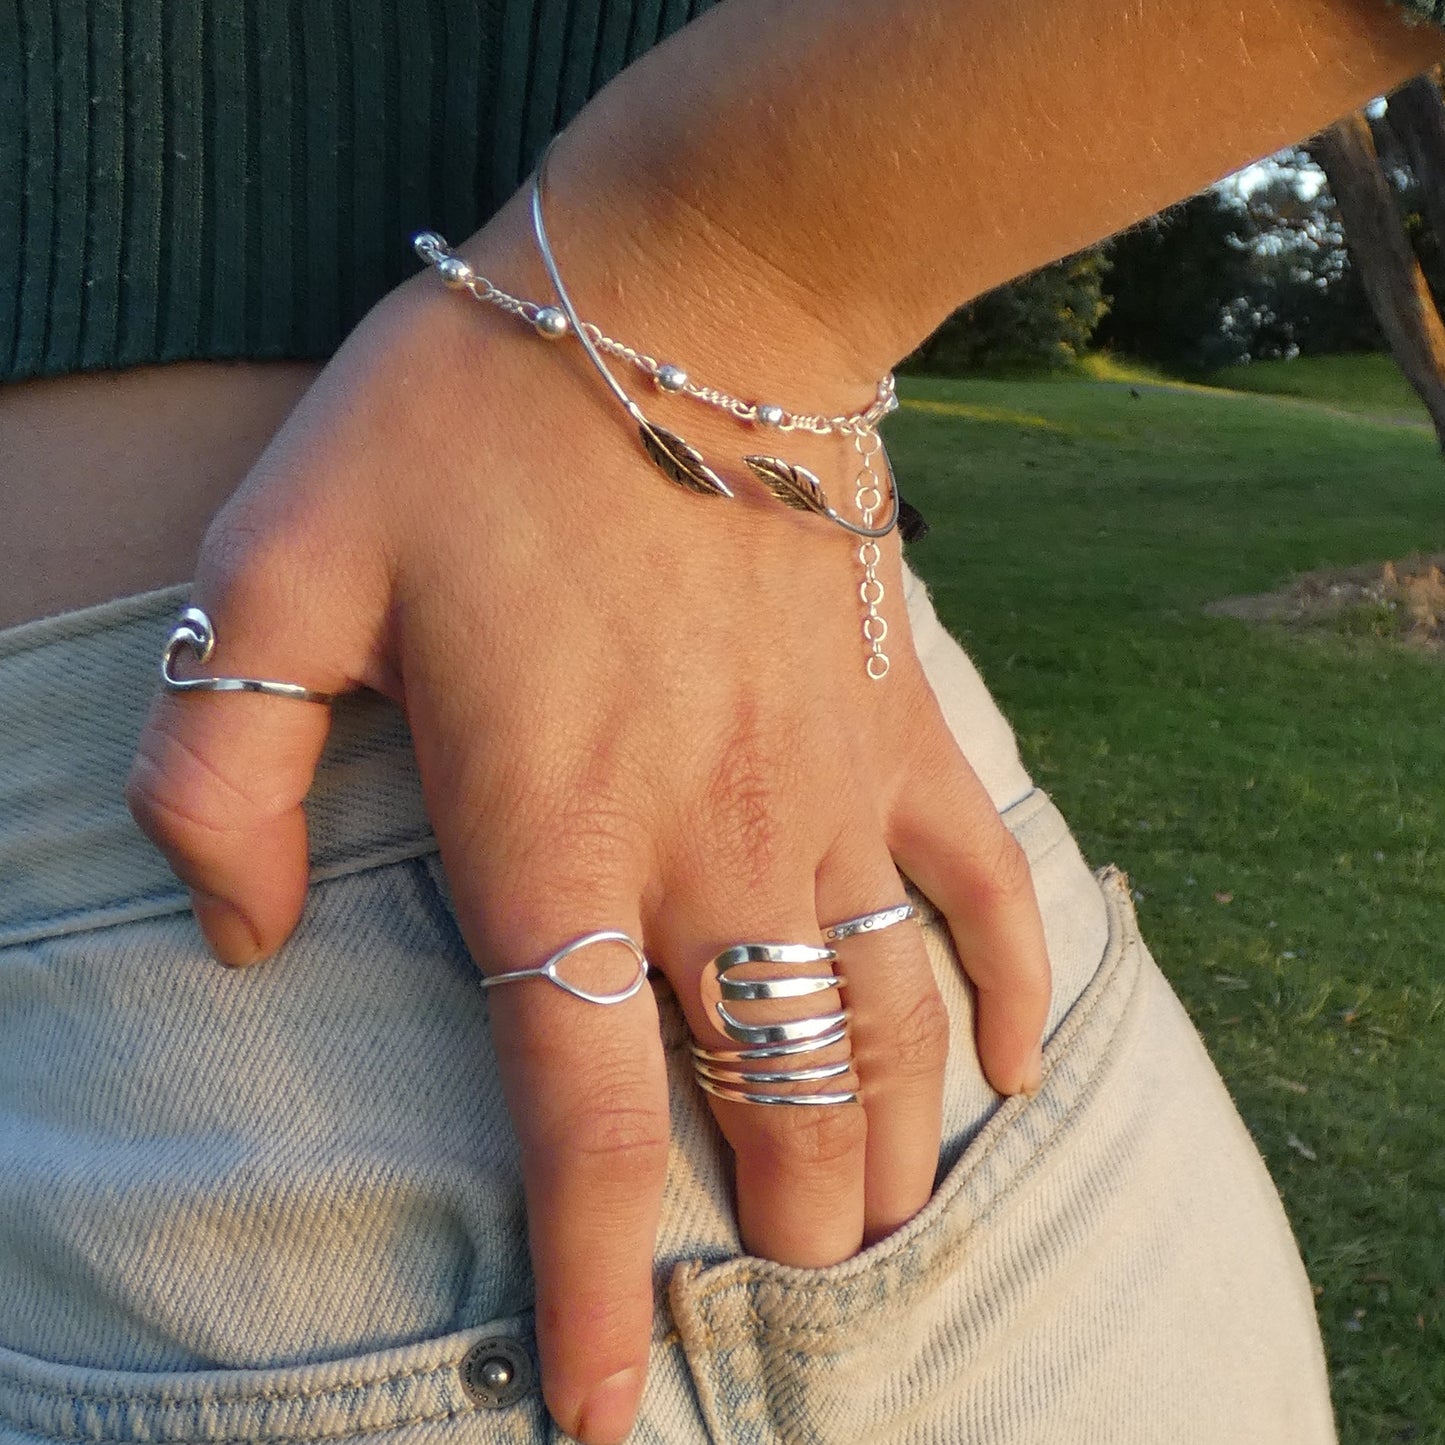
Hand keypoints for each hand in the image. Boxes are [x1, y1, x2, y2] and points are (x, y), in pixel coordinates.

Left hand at [127, 193, 1049, 1443]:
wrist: (688, 290)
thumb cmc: (477, 415)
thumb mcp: (277, 559)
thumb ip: (218, 766)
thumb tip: (235, 938)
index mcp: (554, 830)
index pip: (579, 1115)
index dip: (593, 1287)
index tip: (607, 1416)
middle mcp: (713, 845)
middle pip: (771, 1103)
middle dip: (773, 1234)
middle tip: (765, 1294)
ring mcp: (830, 790)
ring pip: (889, 1031)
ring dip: (889, 1154)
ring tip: (874, 1230)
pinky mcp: (903, 725)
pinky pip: (988, 890)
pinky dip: (1014, 994)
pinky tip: (1015, 1066)